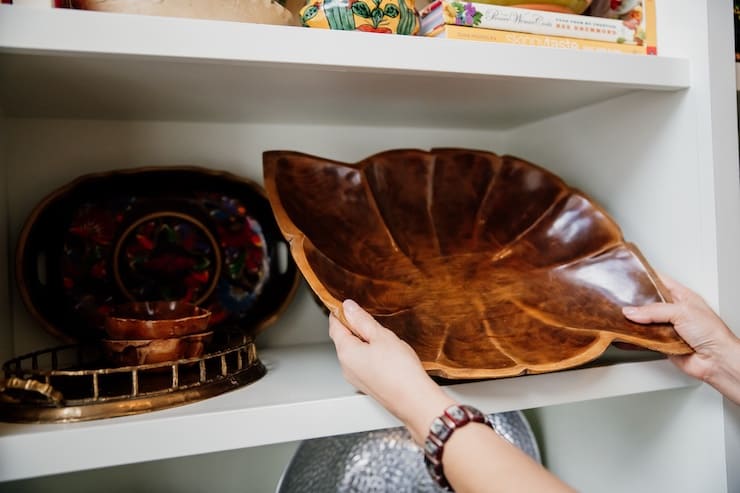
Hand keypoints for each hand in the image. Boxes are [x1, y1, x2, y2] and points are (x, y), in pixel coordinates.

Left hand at [328, 300, 454, 443]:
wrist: (415, 401)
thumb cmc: (400, 371)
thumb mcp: (381, 336)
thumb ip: (362, 320)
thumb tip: (348, 307)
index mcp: (346, 352)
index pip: (334, 326)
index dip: (340, 313)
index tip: (347, 305)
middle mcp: (347, 367)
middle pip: (344, 340)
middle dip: (354, 327)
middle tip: (371, 319)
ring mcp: (357, 378)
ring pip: (355, 353)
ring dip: (364, 341)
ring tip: (383, 337)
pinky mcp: (368, 385)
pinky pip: (364, 364)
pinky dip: (371, 354)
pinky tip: (387, 354)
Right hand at [622, 275, 739, 403]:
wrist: (716, 360)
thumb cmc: (712, 333)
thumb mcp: (682, 312)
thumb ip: (654, 311)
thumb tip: (632, 311)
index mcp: (682, 296)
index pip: (659, 281)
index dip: (644, 277)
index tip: (628, 275)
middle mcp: (674, 311)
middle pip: (648, 302)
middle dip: (634, 301)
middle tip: (618, 299)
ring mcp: (667, 327)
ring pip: (644, 321)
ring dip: (633, 321)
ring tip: (618, 316)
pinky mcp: (662, 342)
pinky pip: (644, 338)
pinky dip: (634, 338)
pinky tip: (625, 335)